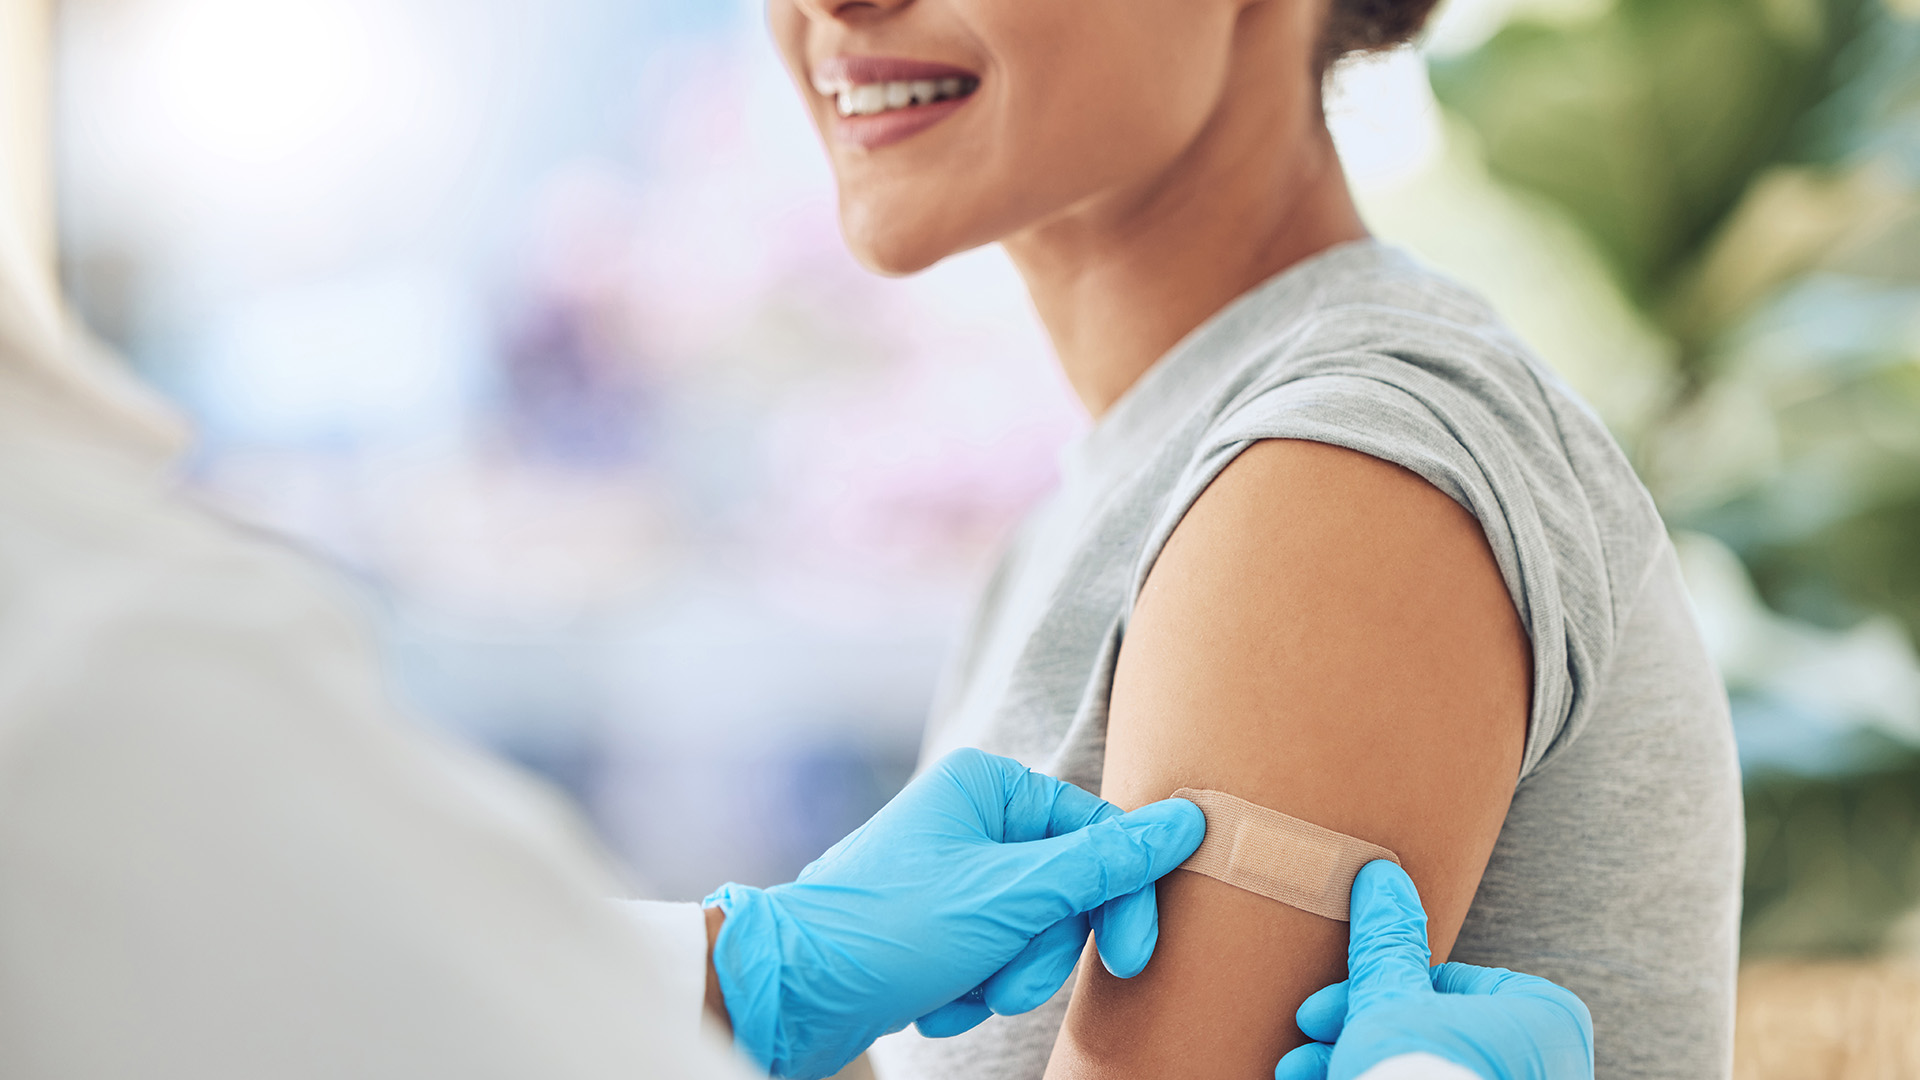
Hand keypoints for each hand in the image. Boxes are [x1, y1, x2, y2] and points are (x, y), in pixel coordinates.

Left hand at [704, 748, 1204, 1079]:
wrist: (789, 992)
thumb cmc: (891, 929)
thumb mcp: (1012, 898)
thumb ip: (1105, 864)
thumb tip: (1188, 821)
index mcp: (986, 785)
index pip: (1095, 834)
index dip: (1123, 899)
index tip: (1134, 957)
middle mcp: (968, 817)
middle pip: (1064, 889)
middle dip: (1041, 952)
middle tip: (1009, 984)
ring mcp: (949, 870)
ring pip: (1031, 931)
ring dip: (1005, 977)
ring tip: (959, 994)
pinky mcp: (932, 922)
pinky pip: (990, 955)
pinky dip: (971, 989)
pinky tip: (932, 1002)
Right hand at [1274, 861, 1592, 1079]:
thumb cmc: (1424, 1078)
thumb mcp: (1392, 1000)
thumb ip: (1388, 943)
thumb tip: (1381, 877)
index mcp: (1545, 1016)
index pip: (1445, 980)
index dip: (1372, 988)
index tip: (1322, 1006)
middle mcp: (1550, 1062)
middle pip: (1430, 1027)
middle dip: (1356, 1030)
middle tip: (1307, 1036)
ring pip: (1429, 1067)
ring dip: (1357, 1060)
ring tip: (1300, 1072)